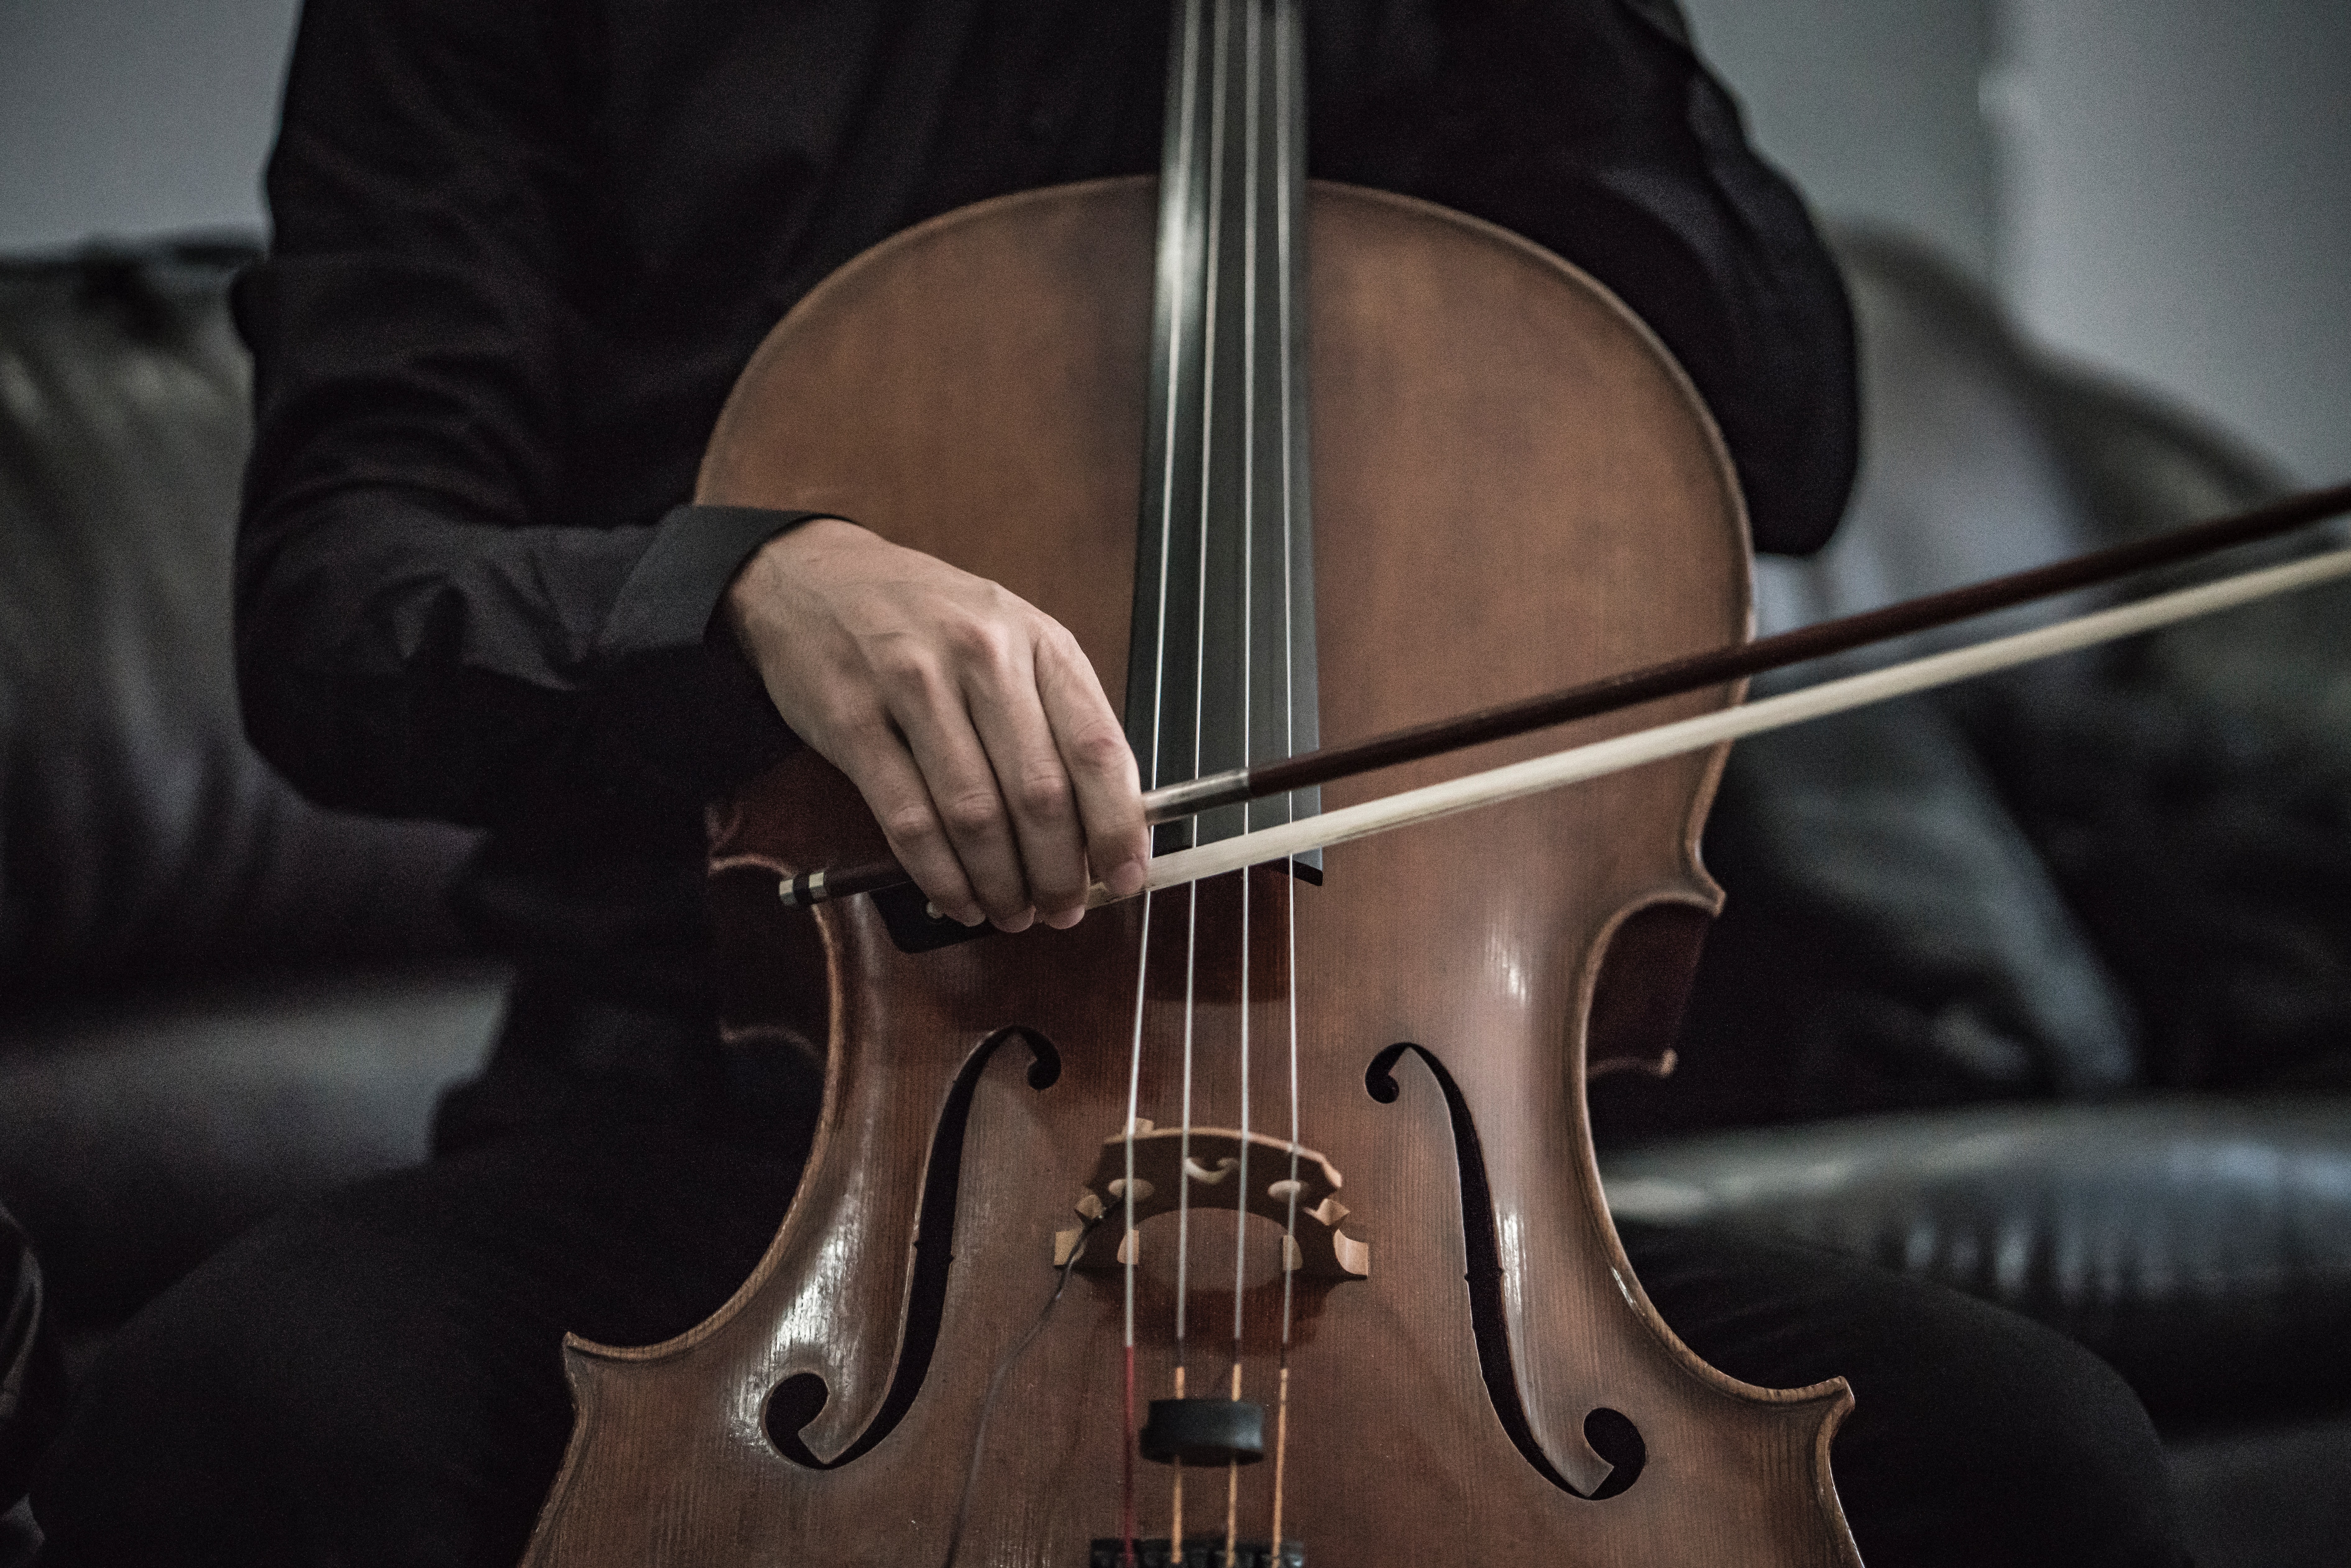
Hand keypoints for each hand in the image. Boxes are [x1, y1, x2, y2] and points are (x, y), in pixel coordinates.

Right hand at [722, 518, 1148, 930]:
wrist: (816, 575)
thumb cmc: (930, 621)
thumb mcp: (1014, 640)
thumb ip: (1060, 719)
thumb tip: (1107, 819)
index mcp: (1037, 641)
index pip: (1096, 747)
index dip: (1118, 825)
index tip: (1125, 876)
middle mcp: (981, 656)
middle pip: (1038, 793)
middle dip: (1058, 871)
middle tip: (1063, 909)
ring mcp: (912, 685)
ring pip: (975, 815)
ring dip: (1001, 883)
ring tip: (1013, 911)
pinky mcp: (853, 720)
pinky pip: (909, 820)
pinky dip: (941, 876)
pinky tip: (958, 898)